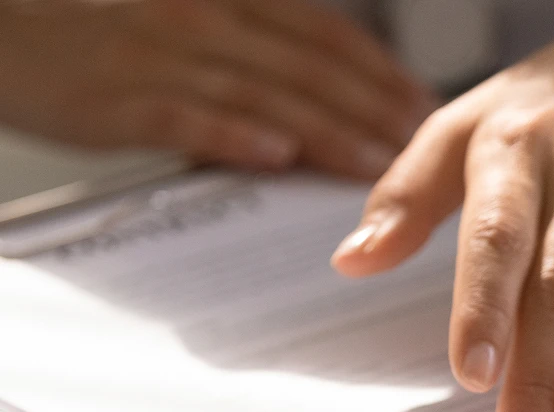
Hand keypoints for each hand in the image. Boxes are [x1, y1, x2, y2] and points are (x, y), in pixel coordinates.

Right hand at [0, 0, 435, 177]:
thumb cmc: (101, 33)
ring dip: (325, 132)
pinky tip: (274, 156)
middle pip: (306, 69)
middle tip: (422, 148)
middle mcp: (203, 21)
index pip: (323, 34)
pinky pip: (185, 119)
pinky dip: (232, 136)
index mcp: (225, 1)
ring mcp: (161, 59)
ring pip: (261, 97)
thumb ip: (253, 52)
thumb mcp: (188, 25)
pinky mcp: (119, 100)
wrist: (4, 31)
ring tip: (376, 165)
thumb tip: (317, 99)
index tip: (424, 106)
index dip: (379, 71)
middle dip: (372, 109)